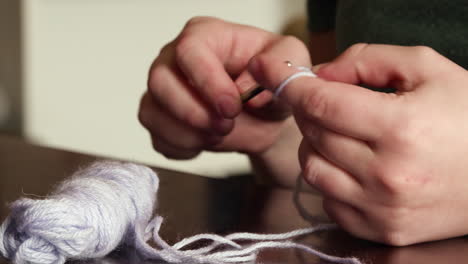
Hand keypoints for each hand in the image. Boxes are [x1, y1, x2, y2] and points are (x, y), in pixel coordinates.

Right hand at [139, 17, 310, 185]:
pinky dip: (182, 147)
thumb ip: (281, 63)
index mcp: (206, 35)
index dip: (207, 81)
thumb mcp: (292, 61)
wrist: (264, 113)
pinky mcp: (161, 118)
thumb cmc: (270, 81)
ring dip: (187, 133)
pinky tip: (206, 143)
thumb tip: (245, 87)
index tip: (231, 107)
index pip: (190, 51)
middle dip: (193, 112)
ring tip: (220, 135)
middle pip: (160, 81)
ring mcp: (164, 90)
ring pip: (152, 112)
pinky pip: (157, 137)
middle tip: (225, 126)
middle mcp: (176, 59)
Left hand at [249, 43, 467, 244]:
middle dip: (311, 111)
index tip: (272, 73)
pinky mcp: (380, 230)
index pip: (320, 104)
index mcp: (400, 128)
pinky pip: (328, 200)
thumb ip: (368, 61)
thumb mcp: (428, 69)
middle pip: (312, 134)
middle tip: (330, 102)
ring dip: (317, 145)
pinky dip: (331, 179)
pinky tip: (354, 166)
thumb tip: (322, 74)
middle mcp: (386, 174)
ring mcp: (381, 208)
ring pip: (312, 169)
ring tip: (344, 135)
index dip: (289, 85)